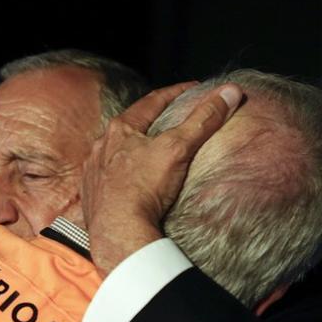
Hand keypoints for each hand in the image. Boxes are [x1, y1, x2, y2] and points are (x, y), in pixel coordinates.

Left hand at [81, 82, 242, 274]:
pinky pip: (107, 177)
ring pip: (115, 151)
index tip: (194, 89)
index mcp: (120, 129)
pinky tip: (129, 180)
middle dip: (151, 121)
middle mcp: (101, 146)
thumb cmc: (144, 188)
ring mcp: (94, 171)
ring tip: (150, 151)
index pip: (152, 101)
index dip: (176, 93)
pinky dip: (120, 174)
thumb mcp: (179, 148)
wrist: (118, 232)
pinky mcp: (92, 195)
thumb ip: (203, 119)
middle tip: (171, 118)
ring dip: (132, 148)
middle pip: (131, 126)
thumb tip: (229, 92)